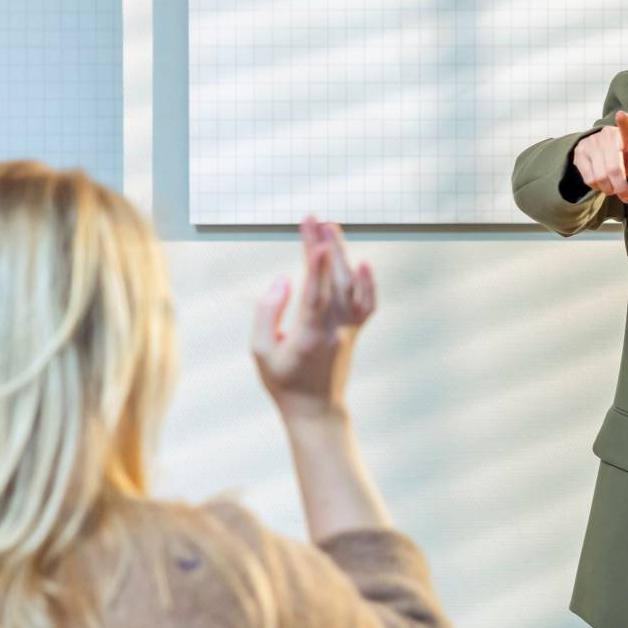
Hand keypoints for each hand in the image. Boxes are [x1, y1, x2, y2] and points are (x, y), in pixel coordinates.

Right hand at [251, 216, 375, 417]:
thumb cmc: (283, 381)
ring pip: (351, 286)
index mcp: (308, 337)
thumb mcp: (259, 352)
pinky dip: (368, 282)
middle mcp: (334, 330)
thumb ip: (266, 313)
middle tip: (313, 218)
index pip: (316, 295)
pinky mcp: (355, 331)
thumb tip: (283, 280)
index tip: (317, 240)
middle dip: (325, 246)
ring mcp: (348, 330)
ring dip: (342, 254)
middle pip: (335, 282)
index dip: (318, 267)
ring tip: (329, 227)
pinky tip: (362, 262)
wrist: (316, 409)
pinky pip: (367, 303)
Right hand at [571, 110, 627, 203]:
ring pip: (599, 176)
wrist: (607, 152)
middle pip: (613, 169)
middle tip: (626, 196)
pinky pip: (588, 178)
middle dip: (621, 188)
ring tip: (614, 189)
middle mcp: (608, 135)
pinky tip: (602, 183)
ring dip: (609, 189)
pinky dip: (597, 187)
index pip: (627, 128)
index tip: (621, 115)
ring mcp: (592, 142)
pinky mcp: (580, 151)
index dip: (624, 122)